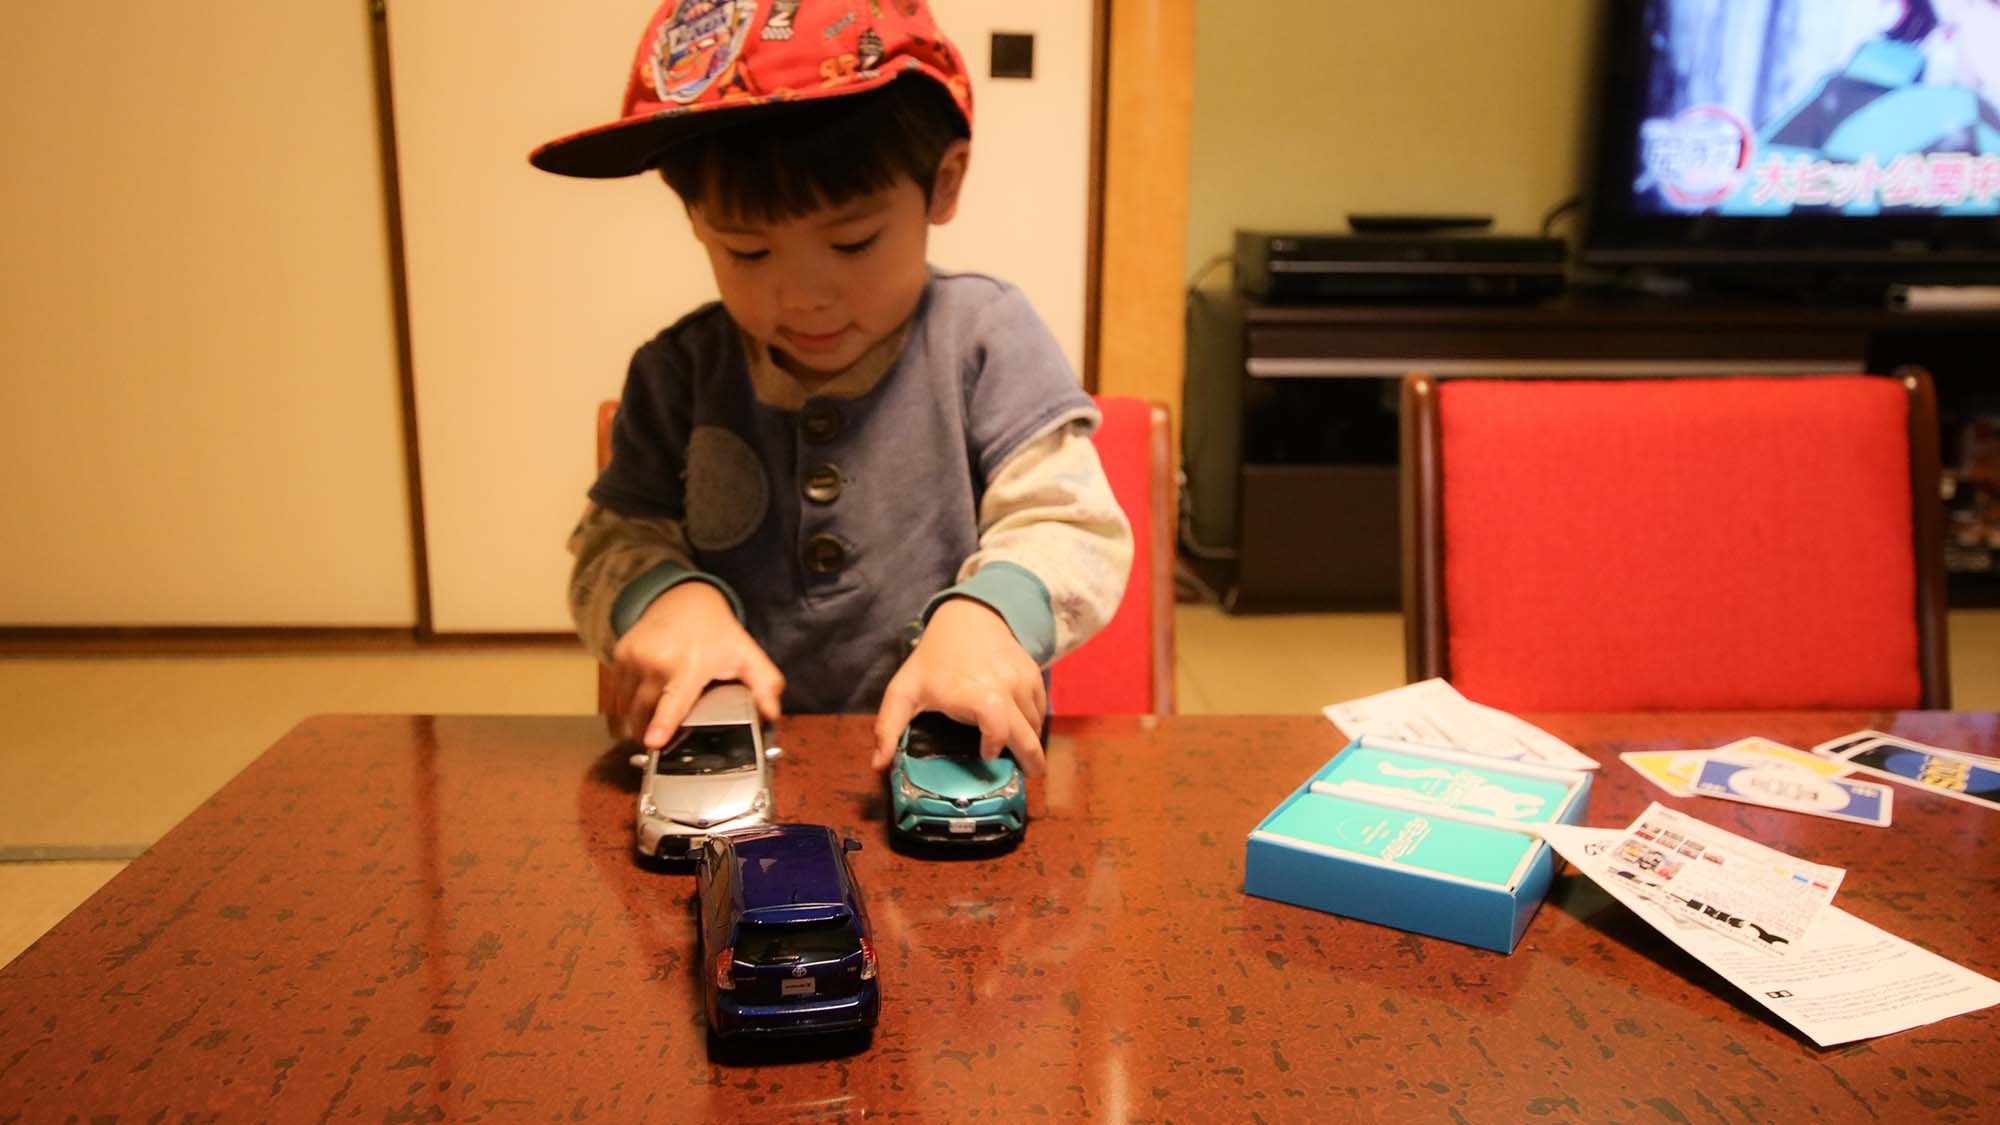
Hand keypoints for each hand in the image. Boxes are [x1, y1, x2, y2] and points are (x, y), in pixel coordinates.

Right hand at [612, 581, 783, 746]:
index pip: (673, 702)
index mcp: (690, 665)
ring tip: (648, 723)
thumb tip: (771, 714)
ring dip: (635, 719)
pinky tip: (642, 699)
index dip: (661, 725)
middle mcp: (657, 660)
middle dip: (647, 732)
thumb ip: (765, 685)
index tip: (652, 743)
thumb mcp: (747, 656)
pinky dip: (627, 701)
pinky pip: (618, 690)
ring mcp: (635, 656)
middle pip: (644, 712)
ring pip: (627, 705)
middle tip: (656, 742)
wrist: (685, 600)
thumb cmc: (717, 633)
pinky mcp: (620, 654)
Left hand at [871, 597, 1046, 775]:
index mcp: (971, 693)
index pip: (996, 725)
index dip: (995, 745)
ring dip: (1029, 741)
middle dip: (1031, 762)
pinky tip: (1021, 730)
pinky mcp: (1034, 675)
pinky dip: (1034, 723)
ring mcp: (1022, 681)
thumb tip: (878, 765)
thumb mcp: (904, 690)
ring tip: (1018, 753)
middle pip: (1027, 734)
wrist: (968, 616)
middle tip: (1028, 776)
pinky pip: (1041, 708)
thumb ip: (888, 728)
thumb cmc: (933, 658)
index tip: (986, 757)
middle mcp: (1003, 687)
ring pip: (1035, 723)